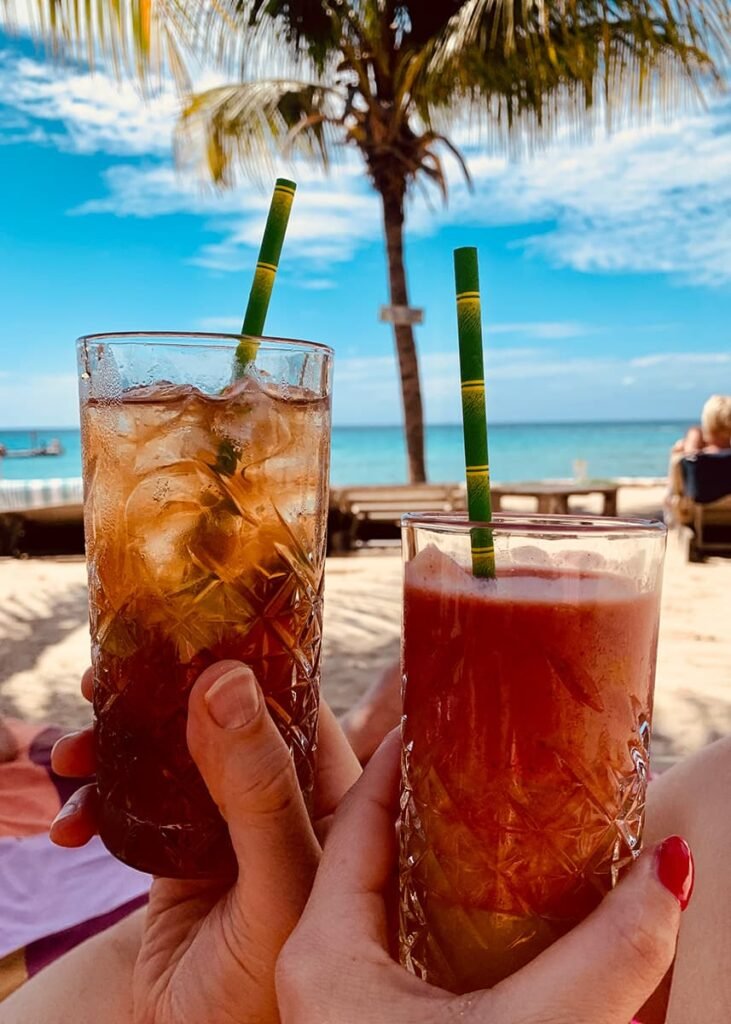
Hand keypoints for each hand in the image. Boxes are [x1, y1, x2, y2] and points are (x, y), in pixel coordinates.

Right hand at [51, 662, 359, 1023]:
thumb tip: (226, 680)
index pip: (299, 702)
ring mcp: (226, 819)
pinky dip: (97, 803)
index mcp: (333, 793)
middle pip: (223, 715)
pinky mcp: (178, 846)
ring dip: (117, 745)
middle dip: (163, 697)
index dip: (252, 661)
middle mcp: (282, 796)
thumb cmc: (269, 980)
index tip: (196, 625)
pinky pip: (135, 800)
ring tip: (70, 754)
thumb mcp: (276, 880)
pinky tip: (72, 826)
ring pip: (171, 751)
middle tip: (110, 676)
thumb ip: (259, 786)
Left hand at [277, 732, 692, 1023]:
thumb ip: (605, 959)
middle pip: (372, 853)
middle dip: (427, 804)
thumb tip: (673, 872)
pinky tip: (500, 910)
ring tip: (498, 817)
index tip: (444, 713)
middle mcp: (324, 974)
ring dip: (442, 861)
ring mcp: (351, 1009)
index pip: (358, 818)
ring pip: (393, 904)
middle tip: (485, 759)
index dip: (399, 759)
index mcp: (323, 953)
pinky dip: (452, 917)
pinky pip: (411, 952)